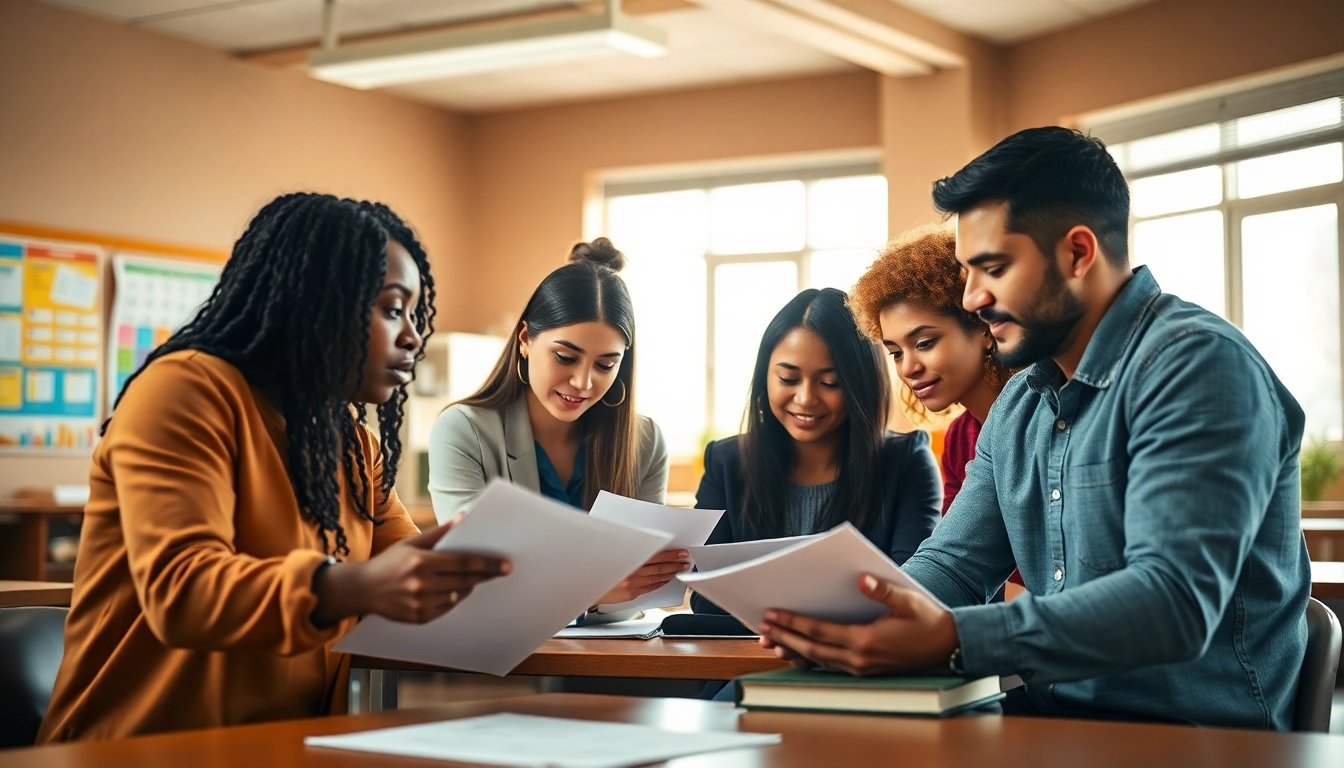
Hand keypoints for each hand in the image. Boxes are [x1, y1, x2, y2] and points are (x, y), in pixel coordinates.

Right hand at [312, 516, 510, 625]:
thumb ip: (438, 533)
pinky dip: (454, 599)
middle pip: (465, 580)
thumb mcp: (411, 543)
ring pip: (458, 596)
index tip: (505, 564)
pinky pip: (447, 608)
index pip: (463, 563)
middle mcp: (422, 584)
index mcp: (422, 562)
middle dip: (486, 575)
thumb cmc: (390, 562)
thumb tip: (463, 518)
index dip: (487, 564)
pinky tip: (454, 590)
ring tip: (473, 578)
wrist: (363, 589)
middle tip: (503, 570)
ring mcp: (420, 603)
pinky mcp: (419, 617)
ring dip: (469, 586)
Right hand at [597, 549, 690, 605]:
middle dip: (675, 564)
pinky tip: (666, 580)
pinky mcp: (631, 594)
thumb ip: (630, 550)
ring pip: (657, 578)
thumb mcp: (613, 554)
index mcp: (629, 560)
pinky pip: (649, 588)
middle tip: (686, 561)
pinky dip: (660, 583)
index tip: (681, 553)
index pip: (656, 555)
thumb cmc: (597, 567)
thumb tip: (647, 544)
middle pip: (659, 567)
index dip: (671, 555)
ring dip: (670, 573)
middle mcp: (632, 572)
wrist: (585, 585)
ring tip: (680, 570)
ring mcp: (632, 584)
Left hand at [757, 574, 957, 675]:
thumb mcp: (908, 600)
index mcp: (866, 641)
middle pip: (811, 650)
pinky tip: (796, 653)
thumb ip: (883, 591)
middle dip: (784, 637)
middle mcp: (859, 659)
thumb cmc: (928, 620)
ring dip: (792, 650)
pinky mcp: (864, 670)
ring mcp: (861, 668)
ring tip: (770, 642)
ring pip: (817, 661)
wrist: (947, 647)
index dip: (793, 623)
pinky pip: (828, 666)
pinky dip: (809, 660)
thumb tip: (861, 579)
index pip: (819, 632)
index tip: (773, 614)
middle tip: (761, 627)